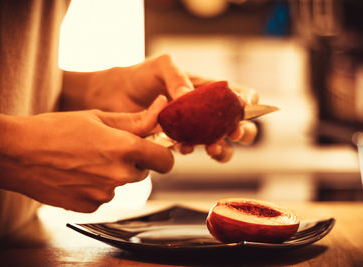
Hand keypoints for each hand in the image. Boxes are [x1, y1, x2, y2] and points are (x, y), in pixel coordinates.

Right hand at [0, 96, 172, 212]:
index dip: (162, 153)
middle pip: (144, 171)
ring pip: (123, 183)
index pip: (165, 160)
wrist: (17, 153)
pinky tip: (78, 173)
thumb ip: (136, 119)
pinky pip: (105, 195)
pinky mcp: (89, 206)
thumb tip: (161, 107)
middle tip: (109, 147)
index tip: (154, 148)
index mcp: (125, 149)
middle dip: (134, 161)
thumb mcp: (98, 117)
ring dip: (114, 173)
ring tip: (87, 158)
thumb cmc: (55, 129)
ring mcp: (104, 194)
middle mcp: (119, 175)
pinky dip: (97, 186)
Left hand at [62, 54, 257, 162]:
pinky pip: (193, 150)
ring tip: (212, 147)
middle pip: (237, 125)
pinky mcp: (177, 142)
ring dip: (222, 149)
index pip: (238, 96)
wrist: (113, 97)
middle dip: (242, 131)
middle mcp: (205, 111)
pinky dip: (192, 150)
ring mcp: (192, 129)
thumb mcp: (162, 66)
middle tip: (233, 132)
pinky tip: (182, 145)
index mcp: (208, 89)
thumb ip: (178, 78)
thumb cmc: (140, 76)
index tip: (246, 107)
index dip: (248, 102)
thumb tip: (189, 97)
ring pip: (220, 144)